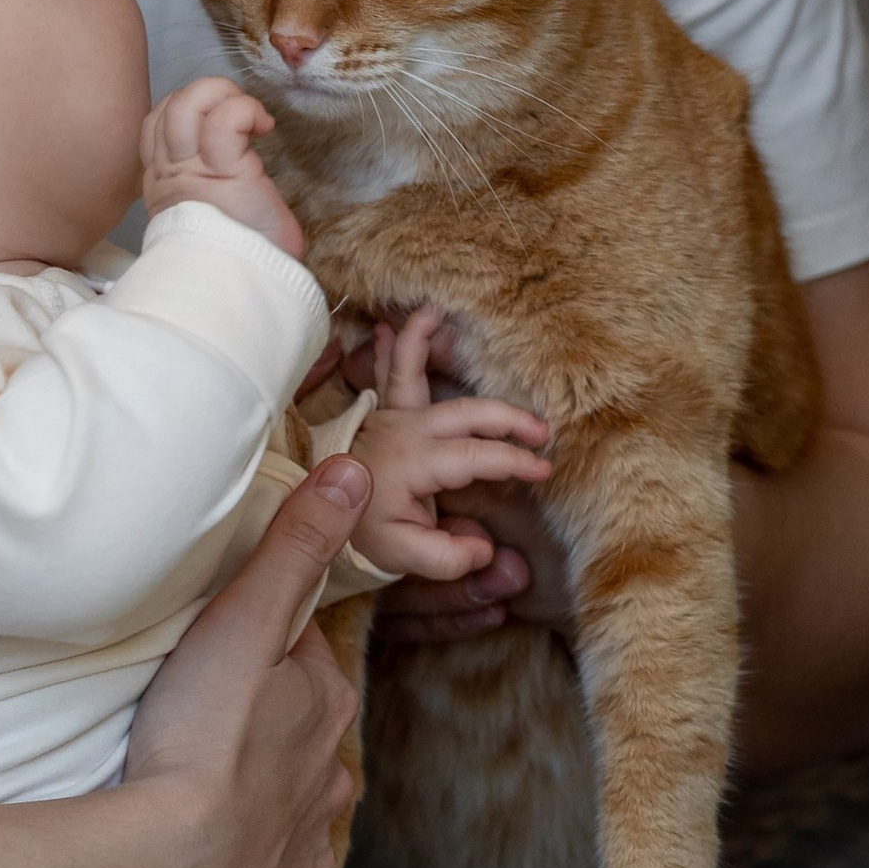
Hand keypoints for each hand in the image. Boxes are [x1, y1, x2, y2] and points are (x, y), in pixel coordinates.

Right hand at [121, 459, 369, 867]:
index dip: (267, 644)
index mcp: (325, 705)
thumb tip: (355, 469)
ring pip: (297, 807)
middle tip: (208, 713)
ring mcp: (300, 850)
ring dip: (268, 794)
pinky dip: (252, 865)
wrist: (161, 866)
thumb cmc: (200, 736)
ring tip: (213, 784)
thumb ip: (294, 545)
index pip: (304, 656)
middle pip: (305, 732)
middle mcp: (329, 781)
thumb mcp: (242, 620)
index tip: (225, 644)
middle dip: (272, 719)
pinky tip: (220, 856)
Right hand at [140, 77, 305, 262]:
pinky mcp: (223, 171)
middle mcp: (170, 172)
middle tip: (238, 112)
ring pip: (187, 103)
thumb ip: (211, 190)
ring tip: (250, 115)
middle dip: (205, 91)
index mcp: (165, 181)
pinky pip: (225, 120)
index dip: (186, 107)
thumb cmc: (236, 258)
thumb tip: (244, 182)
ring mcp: (191, 170)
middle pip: (168, 107)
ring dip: (222, 94)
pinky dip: (246, 109)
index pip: (157, 123)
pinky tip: (264, 126)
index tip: (217, 123)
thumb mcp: (213, 218)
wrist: (239, 292)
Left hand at [351, 306, 551, 582]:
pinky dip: (390, 347)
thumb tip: (483, 548)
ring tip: (433, 310)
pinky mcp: (382, 415)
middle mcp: (403, 430)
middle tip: (542, 431)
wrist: (325, 523)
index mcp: (413, 462)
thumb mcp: (402, 554)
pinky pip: (387, 375)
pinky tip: (385, 325)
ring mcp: (389, 417)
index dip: (514, 461)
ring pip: (411, 373)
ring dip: (424, 342)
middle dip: (507, 417)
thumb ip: (443, 556)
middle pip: (465, 412)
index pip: (476, 455)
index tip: (543, 470)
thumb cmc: (366, 536)